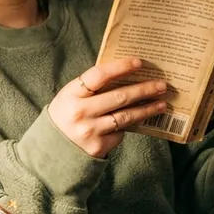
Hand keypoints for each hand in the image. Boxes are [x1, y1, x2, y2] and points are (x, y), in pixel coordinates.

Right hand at [48, 58, 166, 157]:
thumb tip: (126, 74)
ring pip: (126, 117)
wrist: (52, 150)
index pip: (99, 75)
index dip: (120, 67)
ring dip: (147, 109)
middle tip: (161, 85)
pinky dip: (131, 125)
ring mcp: (90, 131)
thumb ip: (92, 87)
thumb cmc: (67, 116)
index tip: (139, 62)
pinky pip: (121, 132)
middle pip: (119, 97)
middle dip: (144, 89)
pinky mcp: (99, 146)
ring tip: (162, 103)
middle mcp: (81, 112)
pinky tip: (142, 119)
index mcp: (72, 94)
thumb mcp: (71, 97)